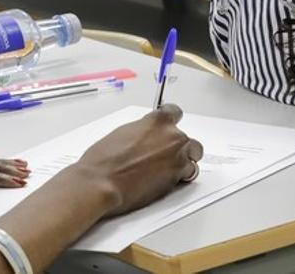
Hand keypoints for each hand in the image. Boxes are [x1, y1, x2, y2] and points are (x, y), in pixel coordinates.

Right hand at [68, 104, 202, 216]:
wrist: (101, 182)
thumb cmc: (104, 160)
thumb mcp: (122, 133)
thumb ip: (143, 132)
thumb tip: (147, 138)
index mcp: (156, 121)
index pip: (175, 112)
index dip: (172, 120)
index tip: (169, 125)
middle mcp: (171, 136)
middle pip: (187, 138)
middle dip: (178, 146)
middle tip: (165, 155)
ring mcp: (177, 157)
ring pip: (193, 156)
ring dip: (184, 161)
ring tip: (168, 168)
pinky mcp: (178, 176)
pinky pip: (189, 173)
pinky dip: (182, 176)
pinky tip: (169, 178)